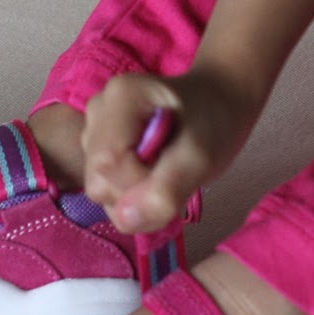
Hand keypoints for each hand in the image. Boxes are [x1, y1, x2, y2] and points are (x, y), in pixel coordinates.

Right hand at [80, 67, 260, 232]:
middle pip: (98, 180)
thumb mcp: (202, 156)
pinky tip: (154, 174)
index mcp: (121, 96)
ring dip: (136, 196)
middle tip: (175, 172)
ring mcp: (94, 130)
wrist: (219, 106)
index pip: (108, 162)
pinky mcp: (97, 149)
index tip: (174, 168)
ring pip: (100, 190)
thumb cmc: (213, 122)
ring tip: (167, 170)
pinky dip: (133, 195)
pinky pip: (106, 190)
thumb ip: (166, 189)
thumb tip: (126, 218)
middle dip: (137, 193)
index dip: (139, 181)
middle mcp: (99, 110)